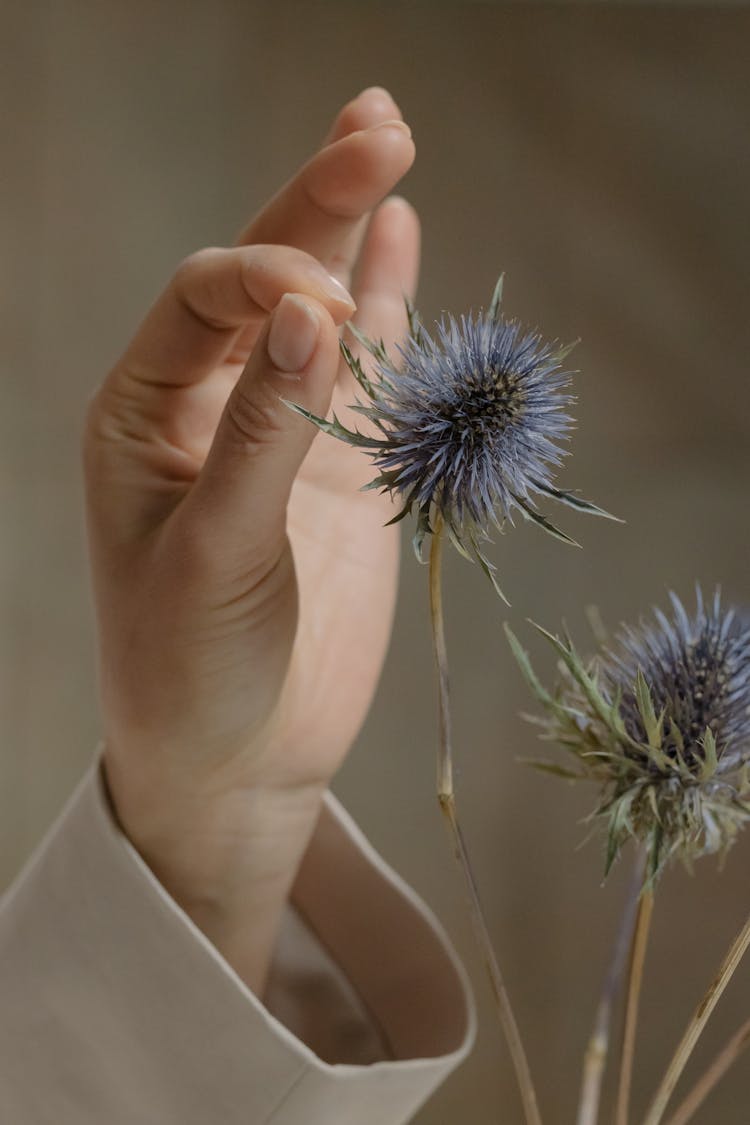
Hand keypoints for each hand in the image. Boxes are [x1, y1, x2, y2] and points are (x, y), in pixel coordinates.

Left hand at [84, 88, 418, 990]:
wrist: (238, 760)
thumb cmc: (190, 669)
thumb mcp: (214, 554)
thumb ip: (265, 436)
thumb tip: (316, 310)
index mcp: (140, 415)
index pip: (204, 298)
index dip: (266, 277)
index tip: (324, 310)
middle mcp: (207, 407)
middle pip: (263, 278)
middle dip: (315, 201)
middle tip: (380, 123)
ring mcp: (280, 435)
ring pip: (320, 314)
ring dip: (350, 234)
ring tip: (385, 145)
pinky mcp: (339, 473)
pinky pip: (367, 376)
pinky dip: (388, 312)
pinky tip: (400, 242)